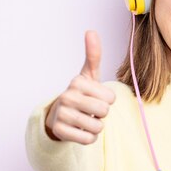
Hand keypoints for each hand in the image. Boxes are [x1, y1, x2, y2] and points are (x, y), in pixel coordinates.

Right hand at [45, 30, 115, 144]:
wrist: (59, 116)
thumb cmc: (80, 94)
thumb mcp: (88, 75)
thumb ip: (93, 54)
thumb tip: (90, 30)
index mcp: (77, 82)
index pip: (111, 97)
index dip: (107, 100)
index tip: (95, 97)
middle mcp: (67, 96)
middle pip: (105, 111)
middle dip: (102, 114)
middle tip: (90, 110)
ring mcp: (61, 114)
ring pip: (97, 127)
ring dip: (96, 126)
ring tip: (85, 119)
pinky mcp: (59, 131)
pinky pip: (88, 139)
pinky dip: (88, 138)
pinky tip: (79, 130)